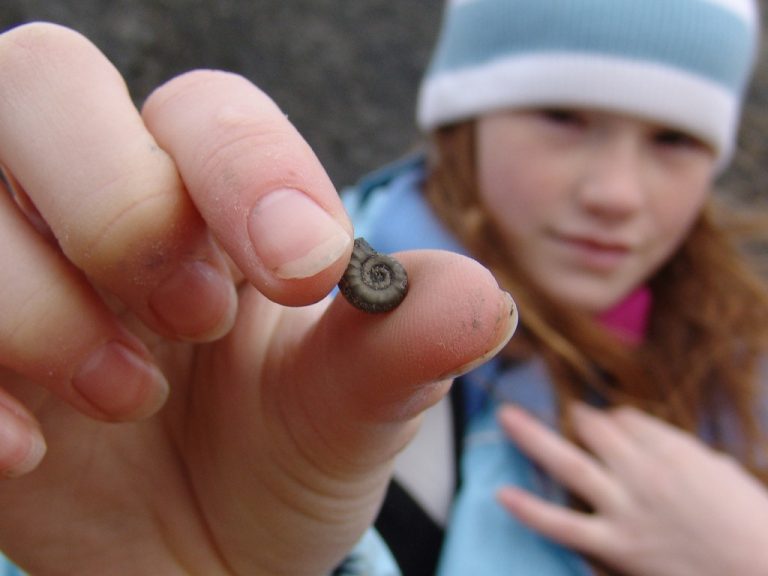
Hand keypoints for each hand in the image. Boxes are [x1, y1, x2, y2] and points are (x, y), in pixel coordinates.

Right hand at [0, 23, 516, 574]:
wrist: (214, 548)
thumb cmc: (288, 454)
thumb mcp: (353, 407)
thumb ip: (404, 347)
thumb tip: (483, 301)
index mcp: (214, 193)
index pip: (206, 110)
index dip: (246, 167)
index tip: (301, 269)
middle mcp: (105, 199)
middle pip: (44, 81)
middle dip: (116, 205)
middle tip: (193, 317)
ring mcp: (18, 259)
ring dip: (37, 302)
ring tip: (127, 398)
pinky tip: (28, 454)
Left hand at [497, 403, 767, 575]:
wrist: (763, 569)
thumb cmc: (750, 520)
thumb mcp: (717, 469)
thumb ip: (675, 450)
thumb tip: (640, 437)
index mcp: (672, 448)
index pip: (625, 419)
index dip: (610, 421)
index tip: (602, 425)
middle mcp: (642, 471)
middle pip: (594, 429)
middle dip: (572, 416)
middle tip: (559, 409)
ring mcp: (625, 508)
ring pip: (568, 464)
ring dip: (532, 437)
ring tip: (505, 418)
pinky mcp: (616, 546)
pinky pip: (563, 525)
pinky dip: (530, 510)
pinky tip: (503, 495)